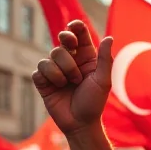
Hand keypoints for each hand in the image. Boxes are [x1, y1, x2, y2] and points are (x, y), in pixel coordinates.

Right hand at [31, 20, 113, 136]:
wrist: (80, 123)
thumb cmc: (94, 103)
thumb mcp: (103, 81)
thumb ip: (105, 59)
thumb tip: (109, 37)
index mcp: (86, 58)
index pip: (79, 35)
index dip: (75, 27)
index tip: (74, 26)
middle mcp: (70, 61)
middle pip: (62, 41)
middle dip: (66, 41)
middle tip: (71, 46)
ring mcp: (55, 70)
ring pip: (52, 55)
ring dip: (64, 69)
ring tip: (71, 83)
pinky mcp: (43, 80)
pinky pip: (40, 69)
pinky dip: (51, 77)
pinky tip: (58, 87)